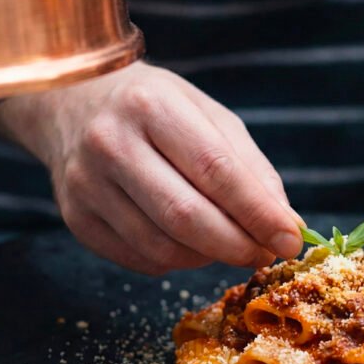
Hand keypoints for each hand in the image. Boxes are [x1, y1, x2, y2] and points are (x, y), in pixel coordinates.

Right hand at [0, 62, 302, 274]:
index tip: (290, 240)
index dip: (258, 212)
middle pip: (186, 216)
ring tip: (228, 244)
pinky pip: (140, 260)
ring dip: (209, 257)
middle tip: (264, 253)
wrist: (73, 102)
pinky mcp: (76, 218)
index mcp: (151, 106)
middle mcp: (110, 143)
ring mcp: (86, 184)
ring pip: (163, 247)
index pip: (215, 170)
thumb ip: (250, 169)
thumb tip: (287, 225)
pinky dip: (176, 262)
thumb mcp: (209, 116)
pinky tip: (188, 243)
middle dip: (237, 245)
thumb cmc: (156, 109)